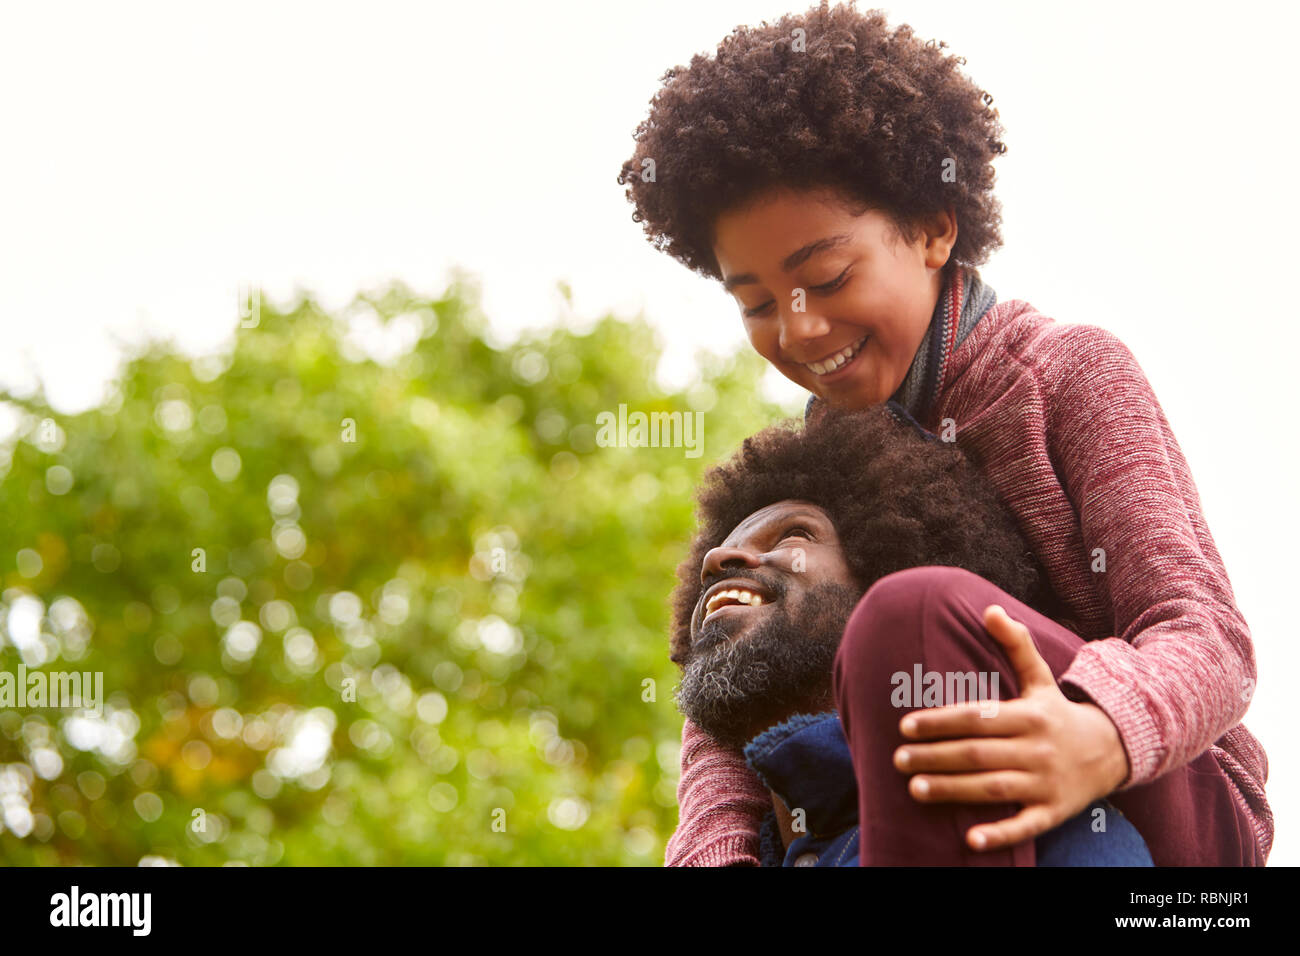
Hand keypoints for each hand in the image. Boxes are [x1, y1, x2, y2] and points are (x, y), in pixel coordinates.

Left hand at [892, 604, 1129, 851]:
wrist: (1114, 751)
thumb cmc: (1058, 713)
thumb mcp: (1042, 677)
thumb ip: (1015, 644)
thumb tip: (990, 609)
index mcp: (1029, 715)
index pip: (977, 717)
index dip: (940, 721)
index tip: (905, 725)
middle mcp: (1037, 749)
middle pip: (978, 754)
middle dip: (935, 756)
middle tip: (897, 759)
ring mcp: (1046, 783)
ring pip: (993, 788)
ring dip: (953, 790)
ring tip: (914, 789)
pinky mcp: (1054, 812)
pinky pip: (1026, 825)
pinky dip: (1000, 834)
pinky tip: (970, 841)